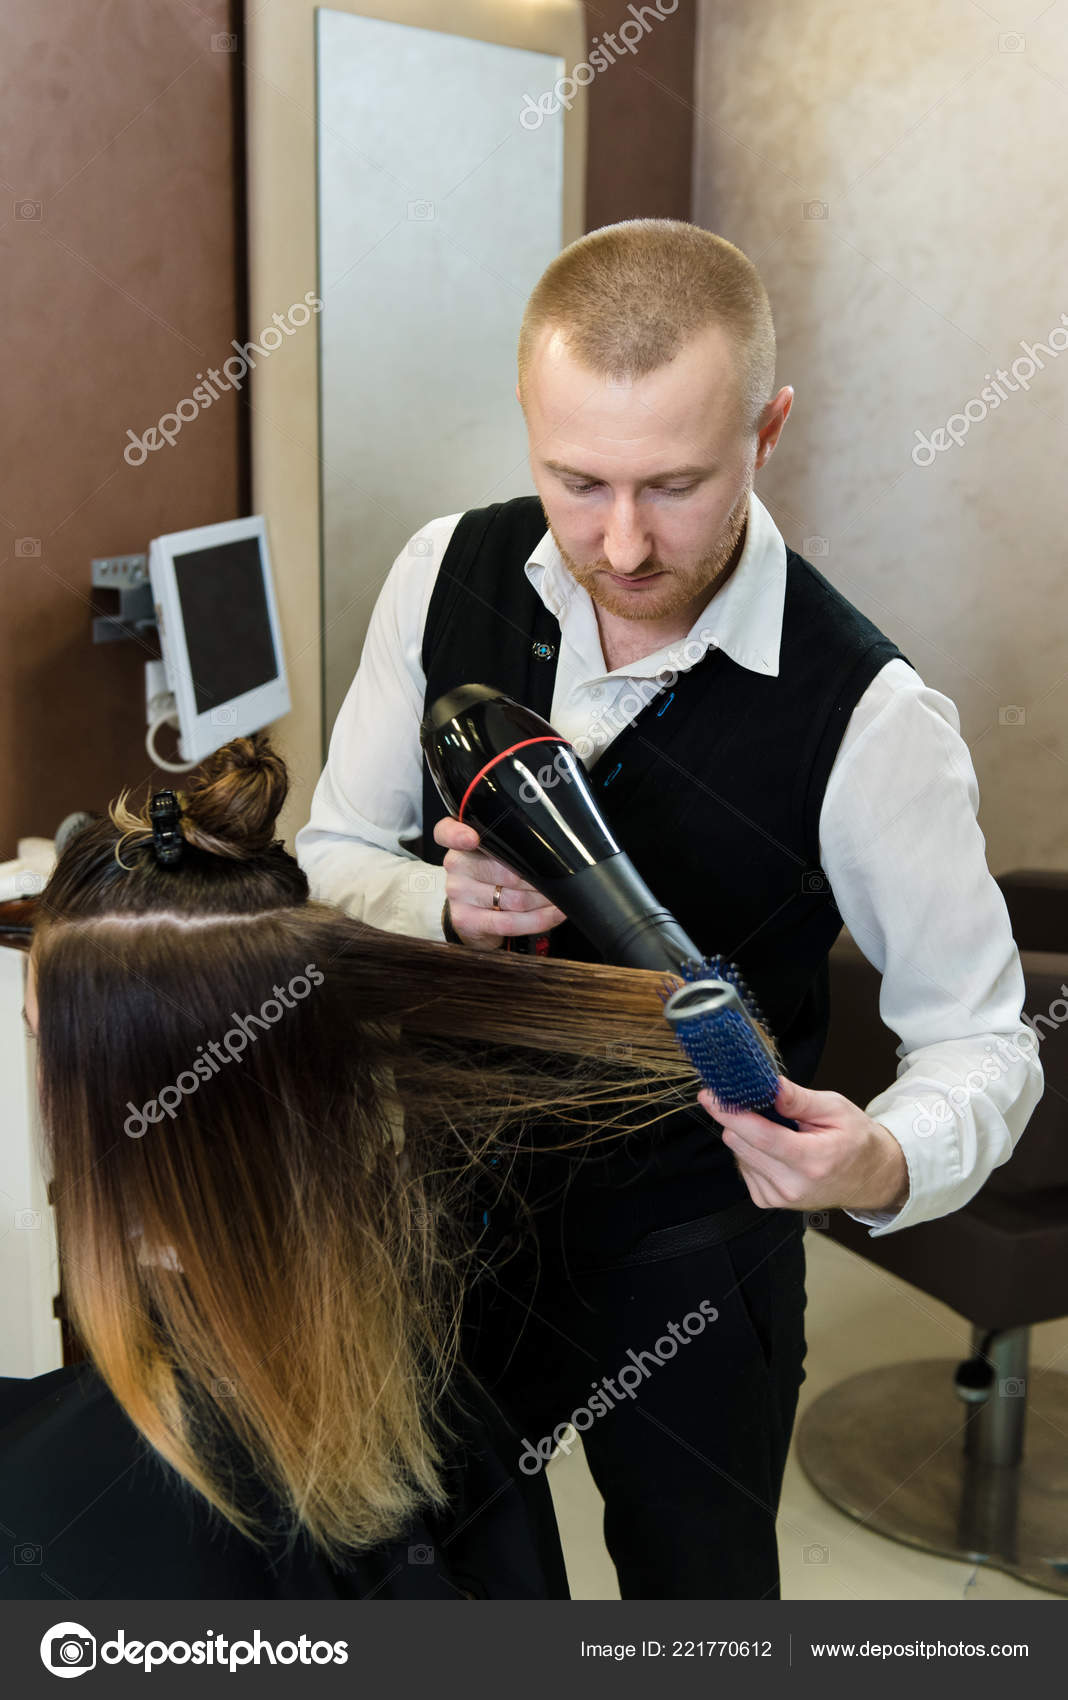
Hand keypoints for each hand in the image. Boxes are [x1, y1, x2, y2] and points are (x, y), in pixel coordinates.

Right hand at [432, 816, 566, 950]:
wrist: (474, 917)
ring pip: (512, 898)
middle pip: (504, 870)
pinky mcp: (466, 920)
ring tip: (559, 897)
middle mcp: (455, 865)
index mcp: (461, 842)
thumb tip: (548, 847)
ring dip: (543, 900)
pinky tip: (554, 914)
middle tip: (558, 879)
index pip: (447, 832)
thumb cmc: (490, 878)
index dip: (458, 835)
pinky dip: (539, 919)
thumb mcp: (493, 854)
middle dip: (538, 878)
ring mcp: (458, 894)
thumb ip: (508, 844)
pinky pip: (509, 922)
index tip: (472, 839)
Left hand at [697, 1076, 909, 1214]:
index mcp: (812, 1160)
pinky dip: (751, 1152)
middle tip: (752, 1102)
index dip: (731, 1114)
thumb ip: (799, 1099)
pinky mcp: (769, 1201)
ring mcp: (779, 1198)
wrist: (869, 1178)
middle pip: (742, 1145)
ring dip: (747, 1136)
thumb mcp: (835, 1108)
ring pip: (738, 1155)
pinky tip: (774, 1149)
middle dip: (739, 1119)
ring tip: (779, 1130)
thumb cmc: (855, 1139)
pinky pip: (744, 1168)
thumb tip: (769, 1086)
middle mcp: (792, 1185)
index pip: (760, 1136)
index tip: (710, 1095)